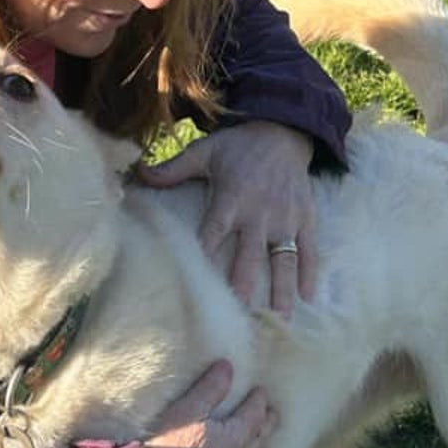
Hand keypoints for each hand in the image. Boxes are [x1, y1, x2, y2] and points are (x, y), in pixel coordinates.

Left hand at [140, 121, 316, 315]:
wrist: (284, 130)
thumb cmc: (238, 146)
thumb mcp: (204, 152)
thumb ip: (173, 169)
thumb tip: (138, 172)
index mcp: (231, 198)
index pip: (214, 232)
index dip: (207, 255)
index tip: (200, 284)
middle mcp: (258, 213)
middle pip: (249, 255)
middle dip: (244, 283)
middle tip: (239, 312)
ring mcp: (284, 218)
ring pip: (282, 259)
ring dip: (281, 289)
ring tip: (278, 318)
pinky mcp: (305, 218)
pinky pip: (309, 249)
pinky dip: (310, 273)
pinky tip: (308, 297)